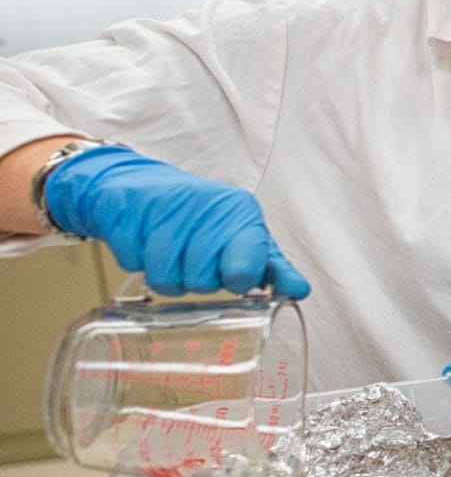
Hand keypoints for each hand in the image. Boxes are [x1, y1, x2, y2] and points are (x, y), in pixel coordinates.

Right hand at [42, 145, 309, 297]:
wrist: (142, 185)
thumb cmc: (201, 220)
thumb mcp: (243, 237)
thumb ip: (272, 266)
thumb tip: (300, 290)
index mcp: (240, 213)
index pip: (244, 268)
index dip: (237, 279)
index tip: (235, 279)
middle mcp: (204, 206)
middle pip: (202, 280)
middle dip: (196, 280)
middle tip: (194, 261)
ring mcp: (162, 207)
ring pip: (164, 278)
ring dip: (165, 276)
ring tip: (170, 254)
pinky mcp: (124, 210)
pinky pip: (132, 262)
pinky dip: (135, 261)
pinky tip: (144, 242)